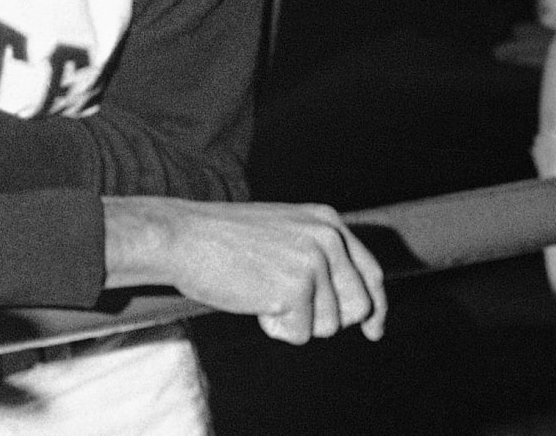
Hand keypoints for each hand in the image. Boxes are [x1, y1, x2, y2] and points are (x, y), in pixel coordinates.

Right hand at [104, 196, 387, 343]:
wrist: (179, 237)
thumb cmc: (220, 241)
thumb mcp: (281, 234)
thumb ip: (317, 255)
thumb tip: (354, 303)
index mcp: (327, 221)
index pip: (371, 273)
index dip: (375, 307)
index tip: (374, 331)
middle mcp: (329, 238)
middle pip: (358, 307)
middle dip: (326, 319)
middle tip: (285, 308)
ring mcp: (315, 262)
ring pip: (329, 326)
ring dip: (295, 322)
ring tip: (259, 294)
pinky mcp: (297, 289)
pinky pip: (301, 335)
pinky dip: (276, 328)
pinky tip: (252, 302)